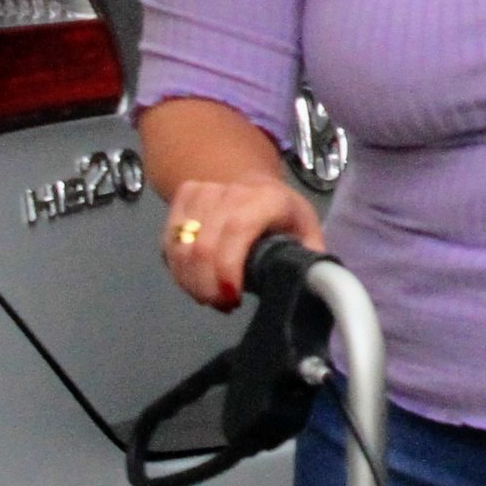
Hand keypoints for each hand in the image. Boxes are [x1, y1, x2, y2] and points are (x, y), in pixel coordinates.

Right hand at [159, 175, 324, 310]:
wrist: (251, 181)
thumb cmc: (282, 216)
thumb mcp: (307, 232)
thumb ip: (311, 261)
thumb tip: (316, 289)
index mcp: (268, 199)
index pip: (237, 230)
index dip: (227, 268)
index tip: (231, 299)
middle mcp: (232, 190)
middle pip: (203, 246)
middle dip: (208, 287)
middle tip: (223, 305)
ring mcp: (204, 190)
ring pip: (181, 246)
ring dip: (191, 282)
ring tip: (211, 296)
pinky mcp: (183, 195)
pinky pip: (169, 241)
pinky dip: (177, 269)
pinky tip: (194, 280)